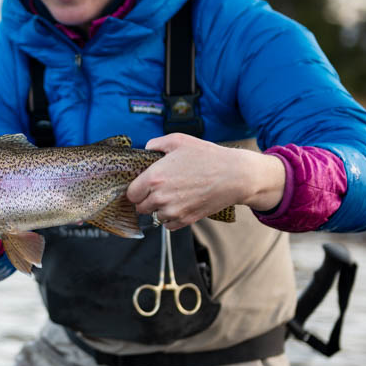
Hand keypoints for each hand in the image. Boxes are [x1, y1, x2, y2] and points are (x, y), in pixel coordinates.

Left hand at [125, 134, 285, 229]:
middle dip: (147, 199)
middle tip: (159, 190)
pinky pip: (168, 225)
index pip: (131, 194)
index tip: (143, 186)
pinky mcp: (185, 220)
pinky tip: (181, 204)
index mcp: (153, 178)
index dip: (136, 190)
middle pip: (140, 207)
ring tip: (174, 195)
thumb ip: (156, 143)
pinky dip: (172, 218)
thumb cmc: (207, 156)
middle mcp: (159, 197)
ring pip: (155, 216)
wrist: (234, 176)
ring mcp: (173, 211)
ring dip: (160, 209)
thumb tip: (146, 148)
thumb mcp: (179, 141)